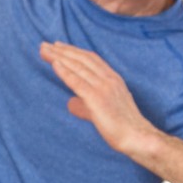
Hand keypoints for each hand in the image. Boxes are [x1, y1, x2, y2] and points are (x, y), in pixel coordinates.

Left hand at [40, 41, 157, 157]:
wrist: (138, 137)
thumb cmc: (124, 128)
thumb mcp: (104, 110)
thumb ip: (86, 105)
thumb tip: (70, 103)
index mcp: (114, 79)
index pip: (91, 59)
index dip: (74, 51)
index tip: (59, 46)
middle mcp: (109, 79)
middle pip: (82, 59)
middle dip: (63, 50)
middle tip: (45, 45)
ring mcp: (104, 88)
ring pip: (78, 67)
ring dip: (59, 57)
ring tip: (44, 50)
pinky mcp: (97, 99)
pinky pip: (78, 82)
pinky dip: (65, 72)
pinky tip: (54, 64)